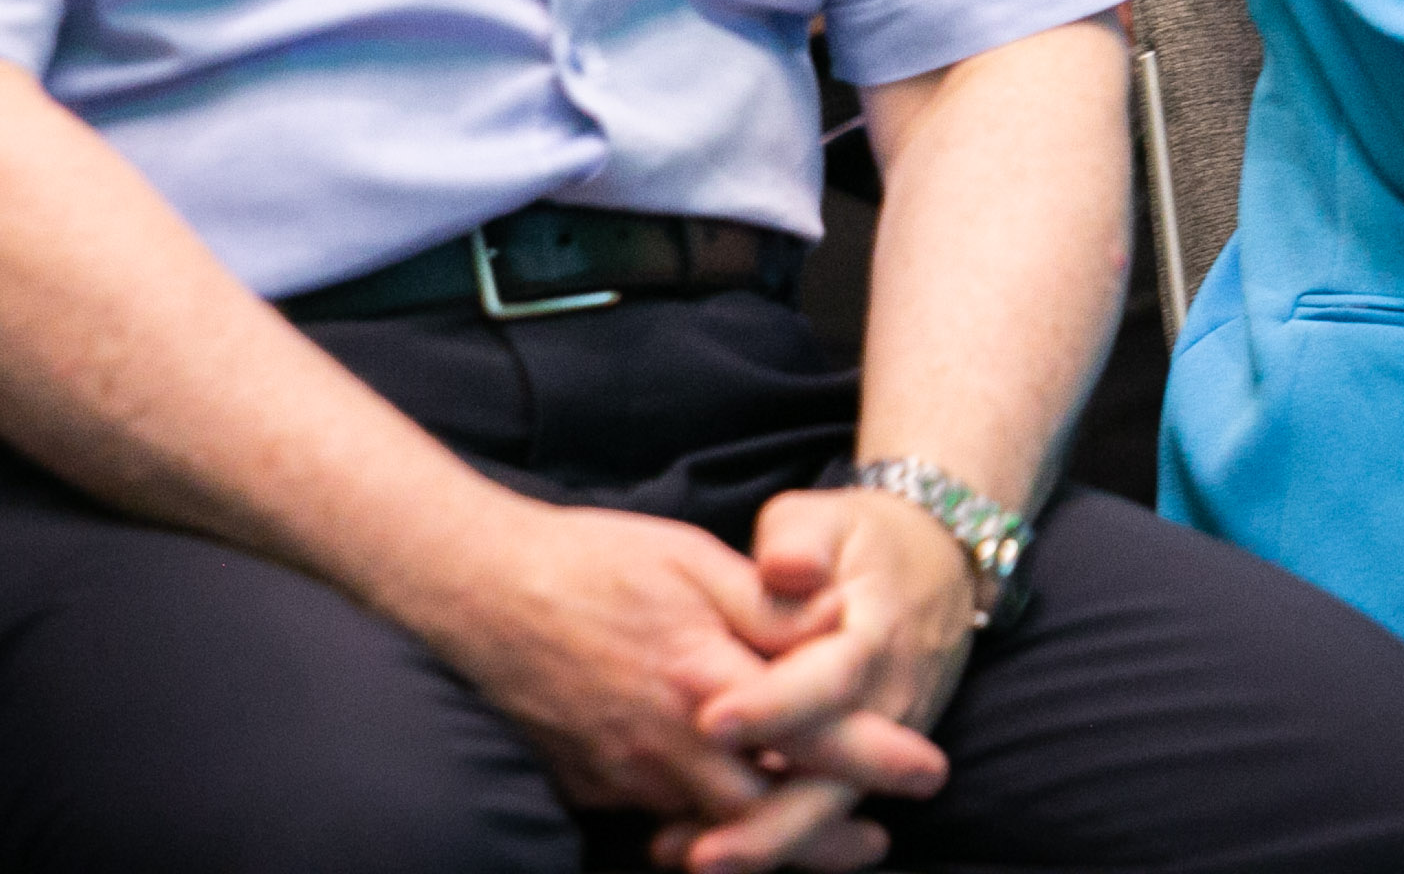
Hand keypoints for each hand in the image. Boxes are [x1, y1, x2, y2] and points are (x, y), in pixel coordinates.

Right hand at [397, 498, 941, 860]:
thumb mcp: (691, 560)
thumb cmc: (590, 561)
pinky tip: (730, 827)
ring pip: (716, 830)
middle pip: (770, 814)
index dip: (876, 756)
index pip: (811, 733)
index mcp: (704, 675)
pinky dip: (706, 833)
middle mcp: (668, 740)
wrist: (476, 591)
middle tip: (879, 840)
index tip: (928, 767)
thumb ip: (767, 605)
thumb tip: (835, 629)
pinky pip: (662, 824)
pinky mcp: (591, 787)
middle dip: (831, 835)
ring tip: (826, 845)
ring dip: (773, 842)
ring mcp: (625, 774)